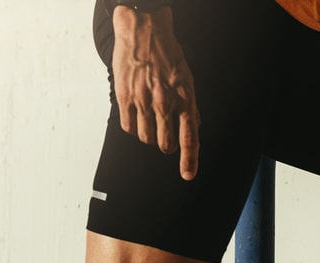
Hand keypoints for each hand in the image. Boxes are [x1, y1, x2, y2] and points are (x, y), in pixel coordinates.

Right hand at [112, 6, 200, 180]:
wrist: (142, 31)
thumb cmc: (166, 53)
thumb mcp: (187, 79)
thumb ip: (190, 106)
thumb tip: (194, 126)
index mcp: (184, 99)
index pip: (189, 138)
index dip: (189, 160)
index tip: (188, 175)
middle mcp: (165, 103)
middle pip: (165, 144)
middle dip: (165, 144)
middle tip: (163, 133)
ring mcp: (143, 101)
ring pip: (145, 138)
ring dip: (148, 134)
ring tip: (148, 117)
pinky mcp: (125, 98)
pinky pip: (128, 127)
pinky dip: (132, 126)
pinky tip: (135, 113)